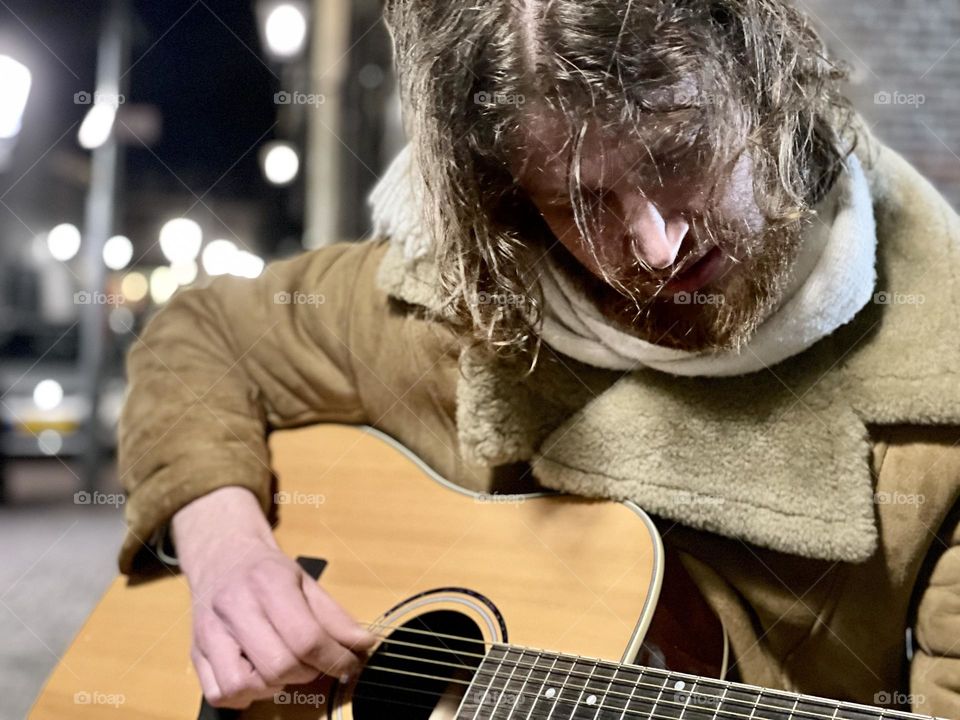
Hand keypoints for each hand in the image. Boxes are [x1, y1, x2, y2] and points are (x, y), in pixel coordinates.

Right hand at [171, 487, 376, 708]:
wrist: (222, 556)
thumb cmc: (268, 571)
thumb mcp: (306, 582)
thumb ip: (335, 616)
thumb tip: (364, 645)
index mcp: (268, 584)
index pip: (306, 637)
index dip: (334, 659)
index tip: (349, 663)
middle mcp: (234, 608)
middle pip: (277, 666)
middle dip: (306, 673)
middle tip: (313, 663)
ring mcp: (210, 633)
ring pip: (243, 686)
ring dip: (273, 687)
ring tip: (284, 668)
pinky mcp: (195, 653)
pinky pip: (220, 694)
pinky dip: (244, 695)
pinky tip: (258, 676)